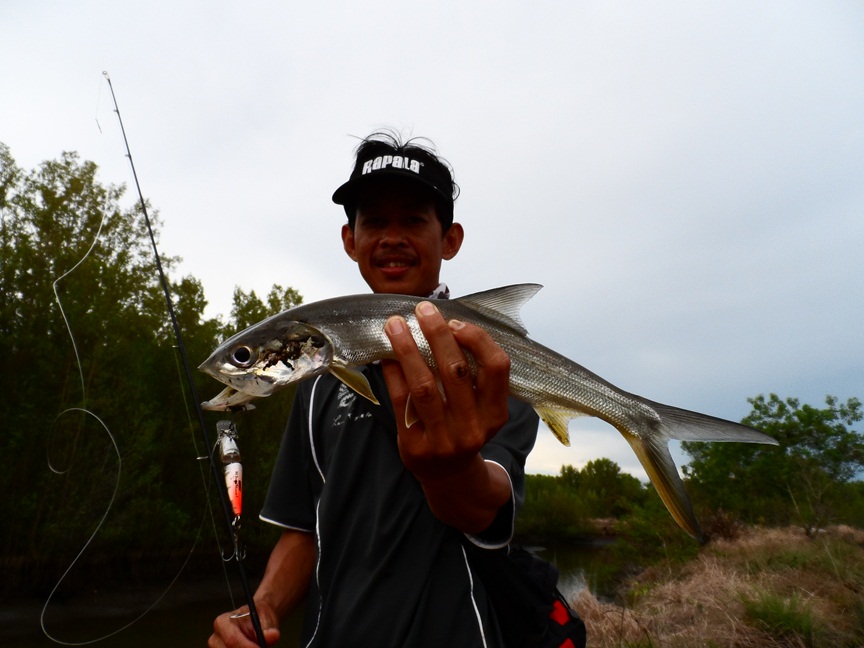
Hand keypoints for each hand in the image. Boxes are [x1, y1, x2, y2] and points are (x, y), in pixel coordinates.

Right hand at [208, 600, 279, 647]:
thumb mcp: (266, 618)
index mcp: (222, 622)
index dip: (247, 647)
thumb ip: (268, 628)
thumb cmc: (259, 617)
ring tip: (257, 645)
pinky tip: (252, 647)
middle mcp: (215, 638)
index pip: (232, 640)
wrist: (258, 620)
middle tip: (261, 647)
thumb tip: (272, 635)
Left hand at [382, 301, 511, 531]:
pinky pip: (401, 401)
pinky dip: (393, 373)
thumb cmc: (464, 427)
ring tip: (395, 324)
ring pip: (424, 385)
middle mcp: (473, 428)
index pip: (497, 368)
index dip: (478, 340)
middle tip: (423, 309)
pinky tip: (386, 354)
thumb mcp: (481, 408)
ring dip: (408, 349)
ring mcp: (443, 440)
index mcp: (495, 414)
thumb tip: (443, 322)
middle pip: (456, 371)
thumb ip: (471, 374)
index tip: (456, 322)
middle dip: (438, 334)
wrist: (449, 476)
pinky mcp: (415, 446)